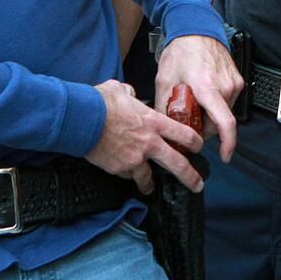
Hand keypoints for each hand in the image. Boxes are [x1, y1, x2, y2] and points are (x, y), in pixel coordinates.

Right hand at [85, 80, 204, 193]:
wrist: (81, 118)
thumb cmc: (100, 102)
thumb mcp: (122, 90)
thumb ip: (132, 95)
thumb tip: (130, 95)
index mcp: (155, 122)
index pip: (185, 134)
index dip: (196, 143)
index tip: (199, 147)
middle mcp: (149, 142)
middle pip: (178, 163)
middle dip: (190, 176)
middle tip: (197, 184)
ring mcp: (135, 158)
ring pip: (149, 177)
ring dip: (150, 184)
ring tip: (151, 189)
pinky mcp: (119, 168)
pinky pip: (126, 175)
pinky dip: (126, 174)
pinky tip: (124, 173)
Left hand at [154, 33, 243, 161]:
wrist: (196, 29)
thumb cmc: (180, 52)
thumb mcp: (164, 81)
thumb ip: (163, 107)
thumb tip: (163, 130)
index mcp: (207, 88)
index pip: (225, 123)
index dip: (228, 144)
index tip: (226, 156)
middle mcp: (226, 86)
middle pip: (219, 121)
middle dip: (204, 127)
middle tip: (188, 120)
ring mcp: (234, 82)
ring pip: (224, 111)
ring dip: (210, 114)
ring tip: (194, 102)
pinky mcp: (237, 79)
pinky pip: (228, 100)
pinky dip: (215, 103)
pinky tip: (203, 94)